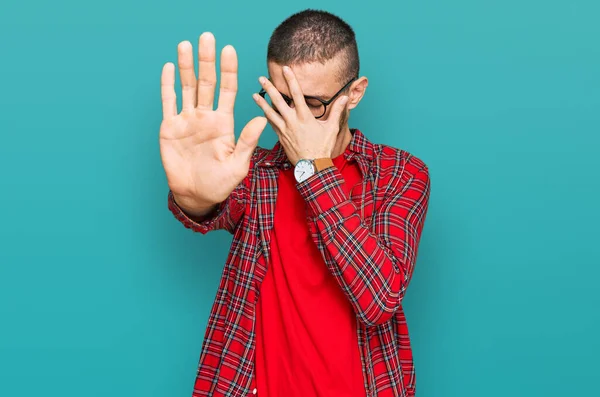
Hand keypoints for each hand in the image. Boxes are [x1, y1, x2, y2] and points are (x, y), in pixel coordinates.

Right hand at [159, 33, 266, 211]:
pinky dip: (167, 85)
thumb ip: (247, 141)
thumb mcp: (237, 165)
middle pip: (206, 82)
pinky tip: (168, 68)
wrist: (196, 195)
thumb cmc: (220, 183)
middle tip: (207, 37)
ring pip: (187, 87)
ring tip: (186, 45)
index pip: (228, 90)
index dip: (228, 70)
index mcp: (224, 122)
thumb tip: (262, 119)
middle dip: (207, 60)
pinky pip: (169, 102)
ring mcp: (187, 120)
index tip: (229, 50)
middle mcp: (206, 116)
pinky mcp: (170, 127)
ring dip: (186, 66)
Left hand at [252, 66, 348, 164]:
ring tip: (254, 95)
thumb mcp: (331, 128)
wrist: (311, 166)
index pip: (296, 94)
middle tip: (261, 78)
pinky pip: (271, 124)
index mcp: (304, 117)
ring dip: (262, 103)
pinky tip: (262, 112)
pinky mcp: (280, 137)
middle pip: (278, 101)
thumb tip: (345, 98)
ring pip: (270, 113)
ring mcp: (284, 130)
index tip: (285, 69)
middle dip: (270, 88)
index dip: (291, 80)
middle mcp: (292, 121)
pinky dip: (266, 117)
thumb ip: (336, 111)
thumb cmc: (322, 148)